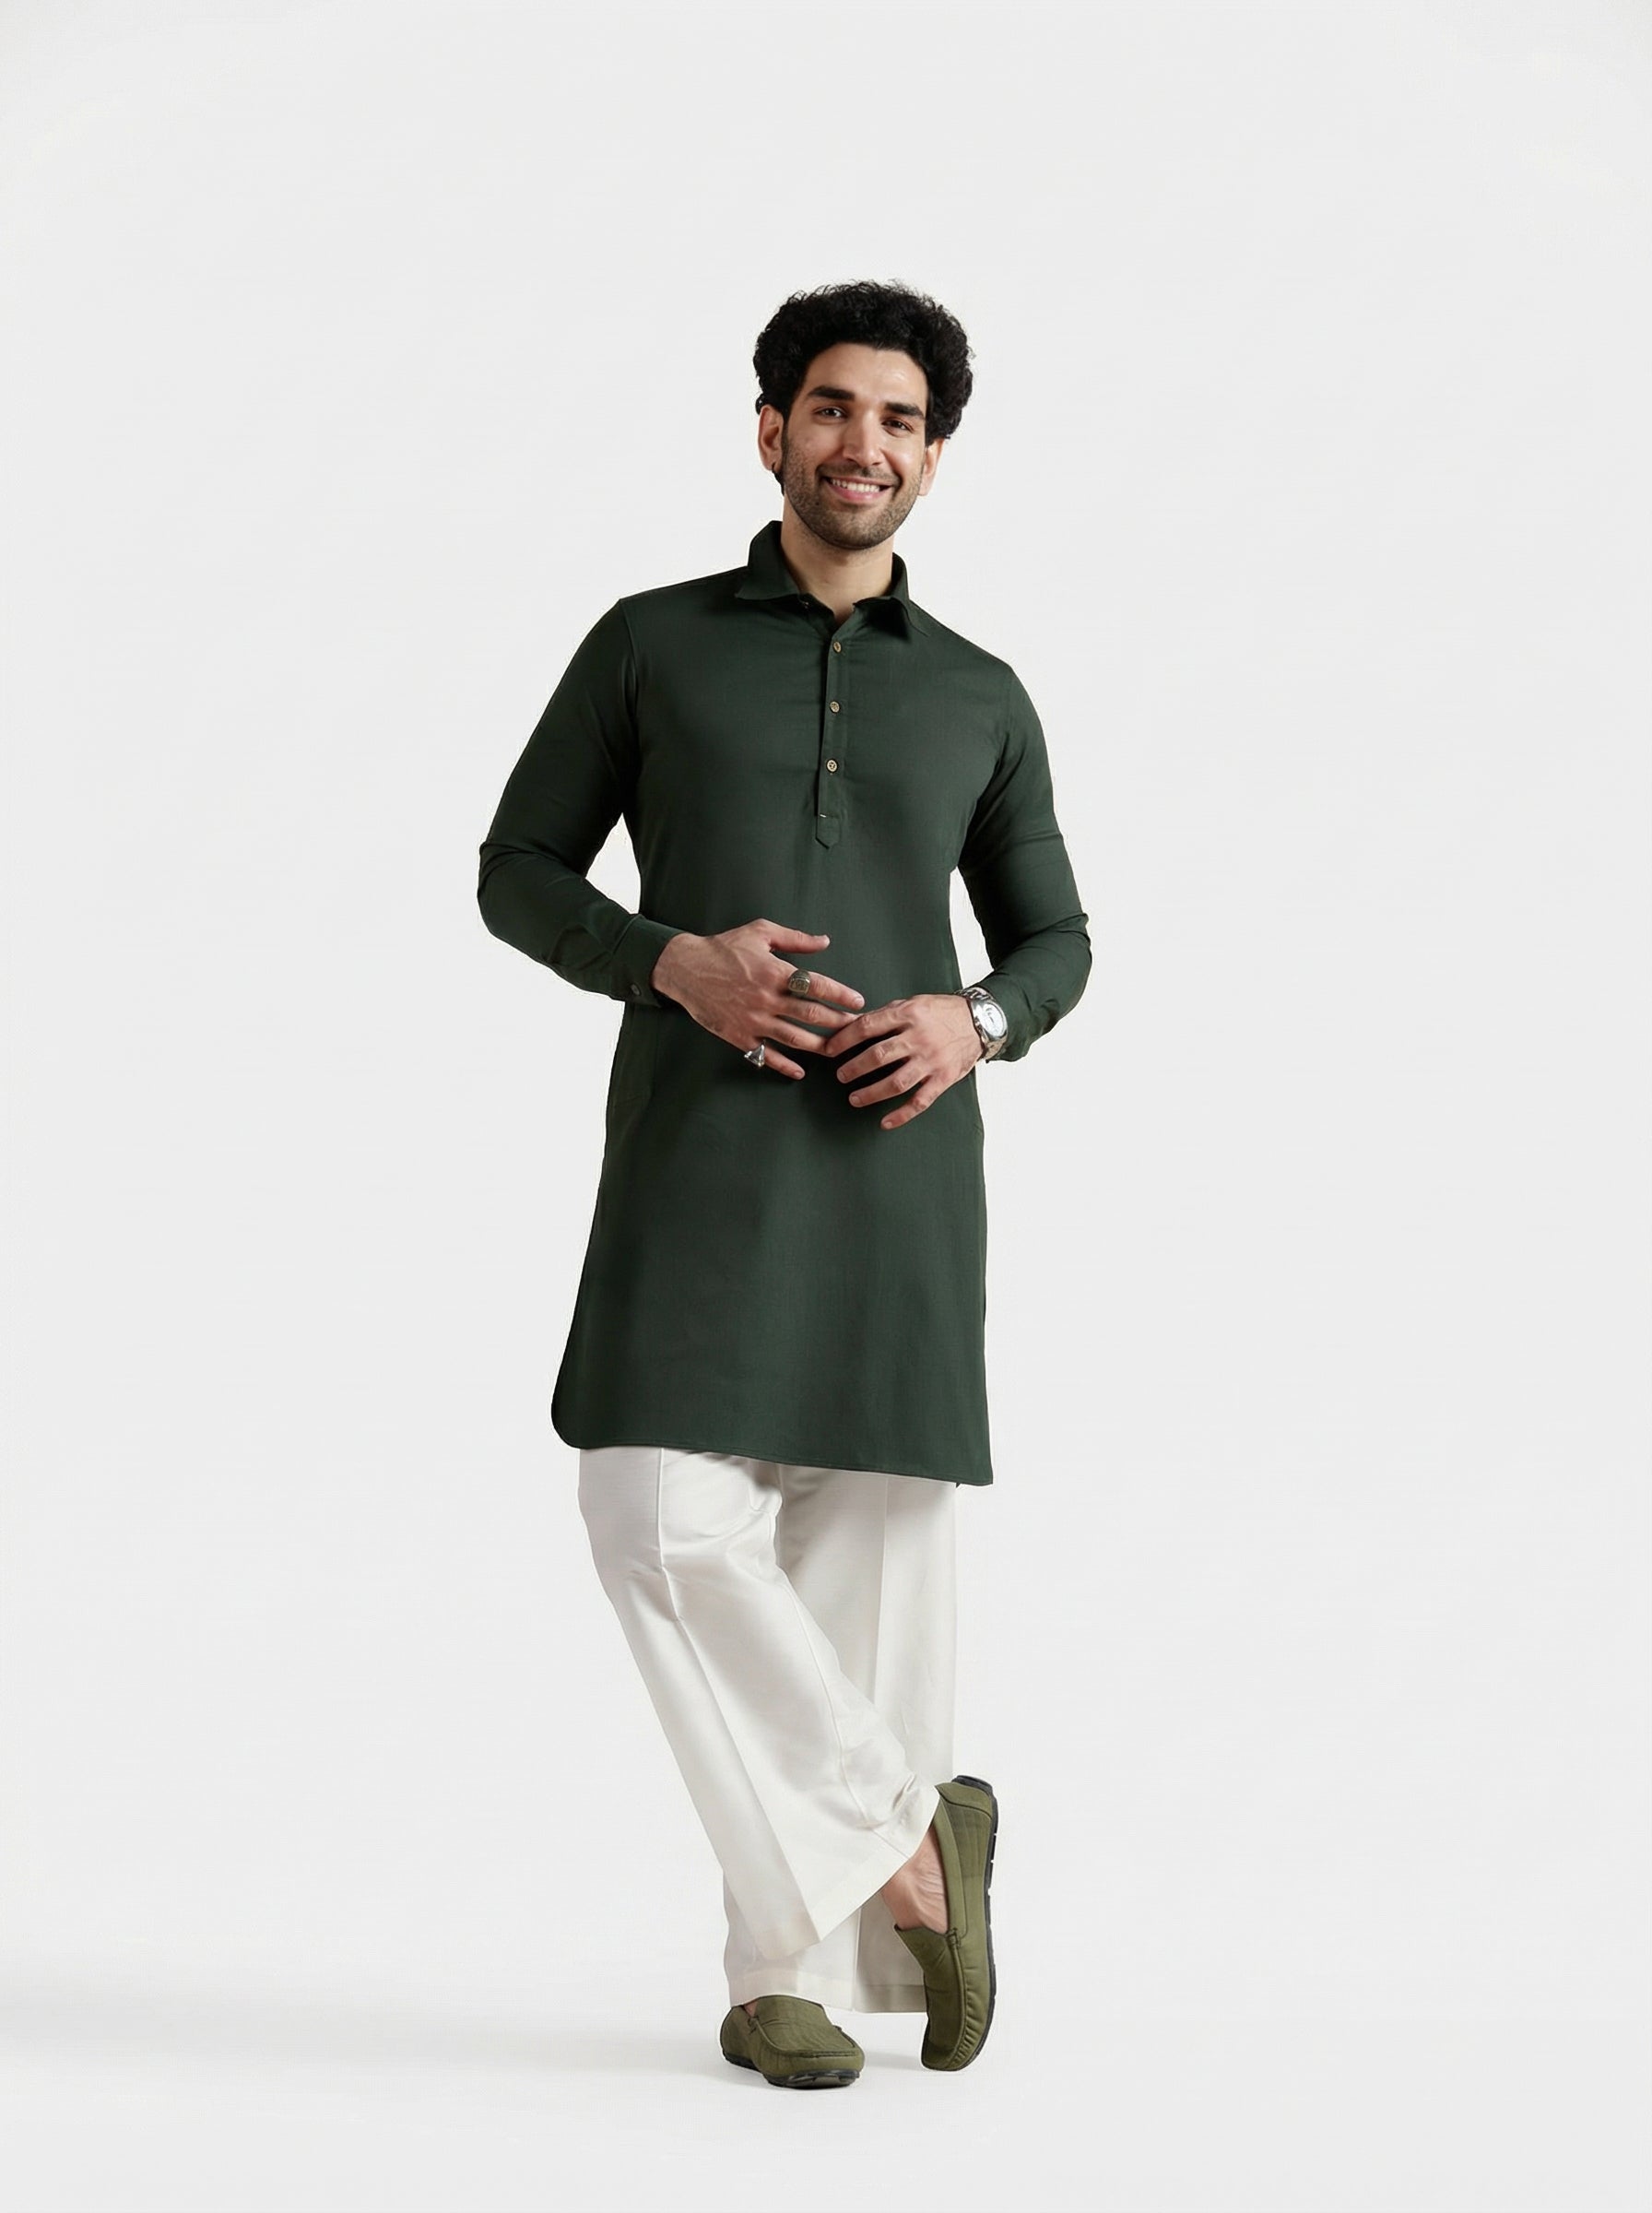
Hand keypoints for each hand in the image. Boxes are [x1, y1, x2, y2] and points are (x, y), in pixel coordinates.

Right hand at [650, 920, 865, 1079]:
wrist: (685, 969)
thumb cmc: (723, 947)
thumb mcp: (759, 932)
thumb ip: (794, 939)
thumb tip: (825, 941)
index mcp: (774, 972)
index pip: (816, 986)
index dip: (840, 994)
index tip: (858, 1001)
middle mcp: (766, 999)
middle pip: (811, 1015)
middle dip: (838, 1023)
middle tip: (857, 1029)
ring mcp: (752, 1020)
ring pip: (794, 1039)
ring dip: (820, 1046)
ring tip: (839, 1051)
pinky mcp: (739, 1036)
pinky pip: (766, 1056)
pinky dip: (784, 1066)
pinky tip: (800, 1071)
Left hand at [823, 993, 982, 1129]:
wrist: (980, 1020)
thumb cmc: (942, 1011)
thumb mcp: (913, 1003)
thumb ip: (886, 1015)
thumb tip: (852, 1025)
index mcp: (908, 1014)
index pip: (868, 1027)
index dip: (845, 1039)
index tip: (829, 1050)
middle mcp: (919, 1038)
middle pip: (878, 1056)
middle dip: (853, 1068)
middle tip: (840, 1076)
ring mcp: (932, 1061)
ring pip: (896, 1082)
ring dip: (871, 1093)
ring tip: (854, 1098)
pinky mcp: (943, 1078)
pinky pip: (920, 1101)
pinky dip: (901, 1115)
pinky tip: (885, 1122)